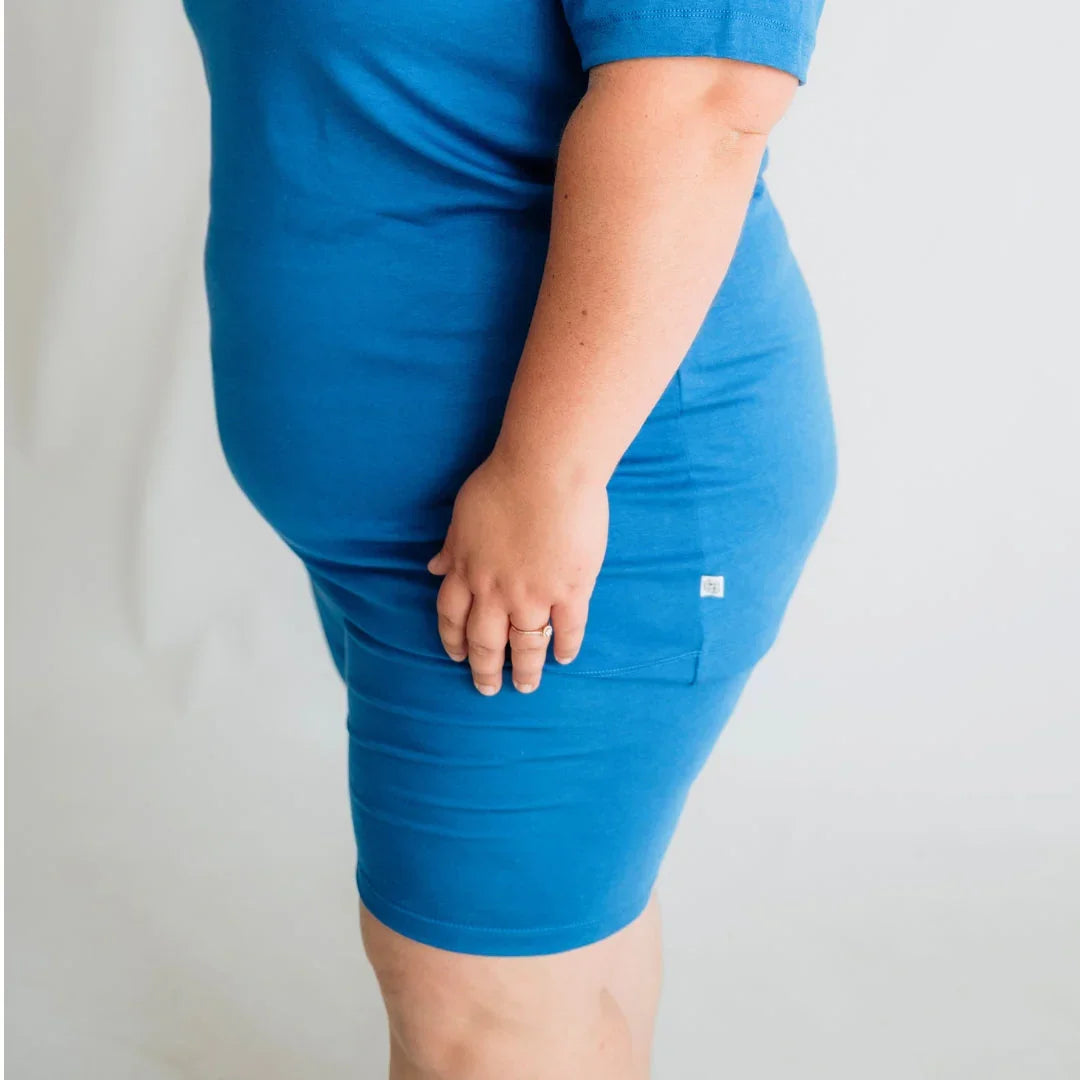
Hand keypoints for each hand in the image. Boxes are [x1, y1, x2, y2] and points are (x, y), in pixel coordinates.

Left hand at [426, 448, 607, 694]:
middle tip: (488, 688)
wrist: (548, 470)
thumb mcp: (463, 513)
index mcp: (467, 569)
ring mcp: (534, 595)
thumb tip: (433, 567)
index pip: (452, 617)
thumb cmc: (503, 481)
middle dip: (485, 669)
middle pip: (486, 642)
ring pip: (526, 645)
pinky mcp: (571, 590)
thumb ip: (451, 546)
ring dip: (525, 671)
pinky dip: (565, 647)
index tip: (457, 657)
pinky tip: (564, 658)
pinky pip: (568, 629)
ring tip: (527, 686)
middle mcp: (495, 591)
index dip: (453, 640)